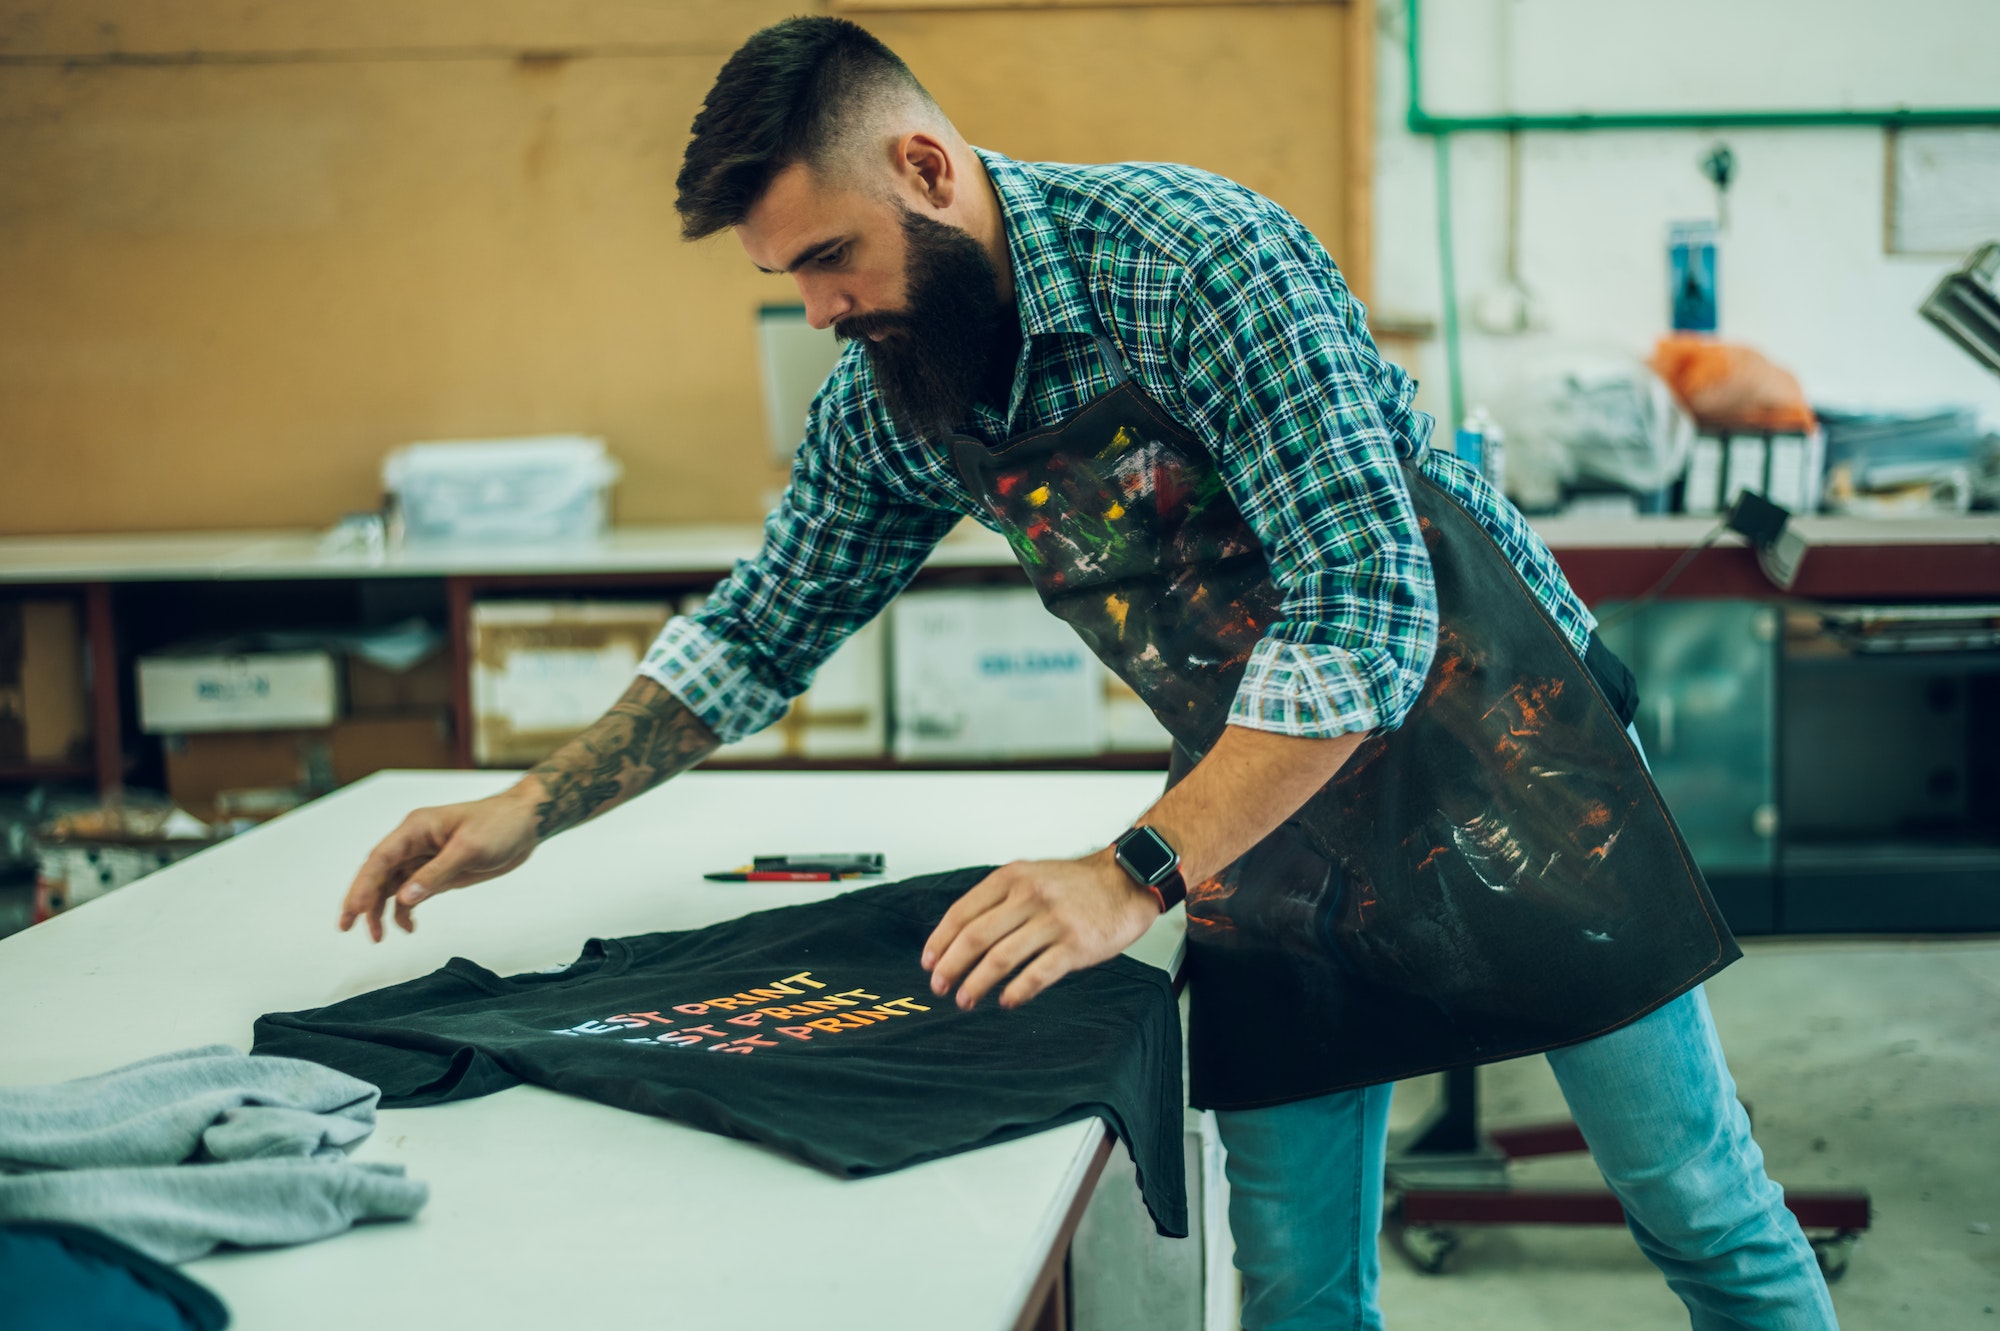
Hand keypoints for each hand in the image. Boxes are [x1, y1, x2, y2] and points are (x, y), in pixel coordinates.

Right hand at [337, 783, 542, 940]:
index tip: (354, 909)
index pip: (381, 858)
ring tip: (377, 937)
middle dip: (361, 900)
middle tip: (347, 927)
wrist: (525, 824)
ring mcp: (424, 858)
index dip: (364, 884)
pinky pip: (412, 893)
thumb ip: (436, 874)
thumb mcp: (469, 849)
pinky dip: (406, 910)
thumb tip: (404, 898)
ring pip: (391, 886)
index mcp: (416, 828)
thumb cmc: (499, 825)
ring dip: (381, 910)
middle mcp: (414, 842)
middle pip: (378, 873)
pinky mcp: (437, 872)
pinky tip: (408, 928)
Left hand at [920, 851, 1160, 1010]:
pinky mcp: (1074, 946)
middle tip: (939, 986)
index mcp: (1012, 878)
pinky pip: (1037, 974)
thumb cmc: (1077, 884)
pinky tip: (1007, 1001)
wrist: (1126, 881)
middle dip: (950, 966)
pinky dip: (1016, 992)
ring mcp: (1052, 921)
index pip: (962, 912)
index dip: (940, 941)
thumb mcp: (1031, 875)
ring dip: (976, 983)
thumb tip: (960, 935)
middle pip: (975, 937)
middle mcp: (1029, 897)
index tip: (929, 962)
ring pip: (1000, 958)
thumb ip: (999, 898)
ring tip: (965, 999)